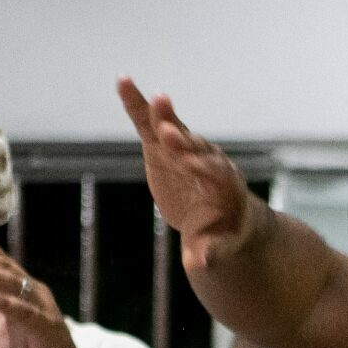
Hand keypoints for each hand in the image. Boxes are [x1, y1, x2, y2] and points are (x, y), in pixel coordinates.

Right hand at [119, 78, 258, 271]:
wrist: (222, 215)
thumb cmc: (223, 234)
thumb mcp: (218, 248)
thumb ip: (209, 253)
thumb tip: (199, 265)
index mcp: (225, 187)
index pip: (216, 175)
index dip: (205, 169)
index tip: (192, 164)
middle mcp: (208, 162)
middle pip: (197, 149)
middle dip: (185, 143)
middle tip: (172, 134)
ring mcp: (186, 149)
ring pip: (176, 130)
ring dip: (167, 117)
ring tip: (157, 100)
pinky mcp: (164, 144)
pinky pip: (150, 122)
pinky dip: (137, 104)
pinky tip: (122, 82)